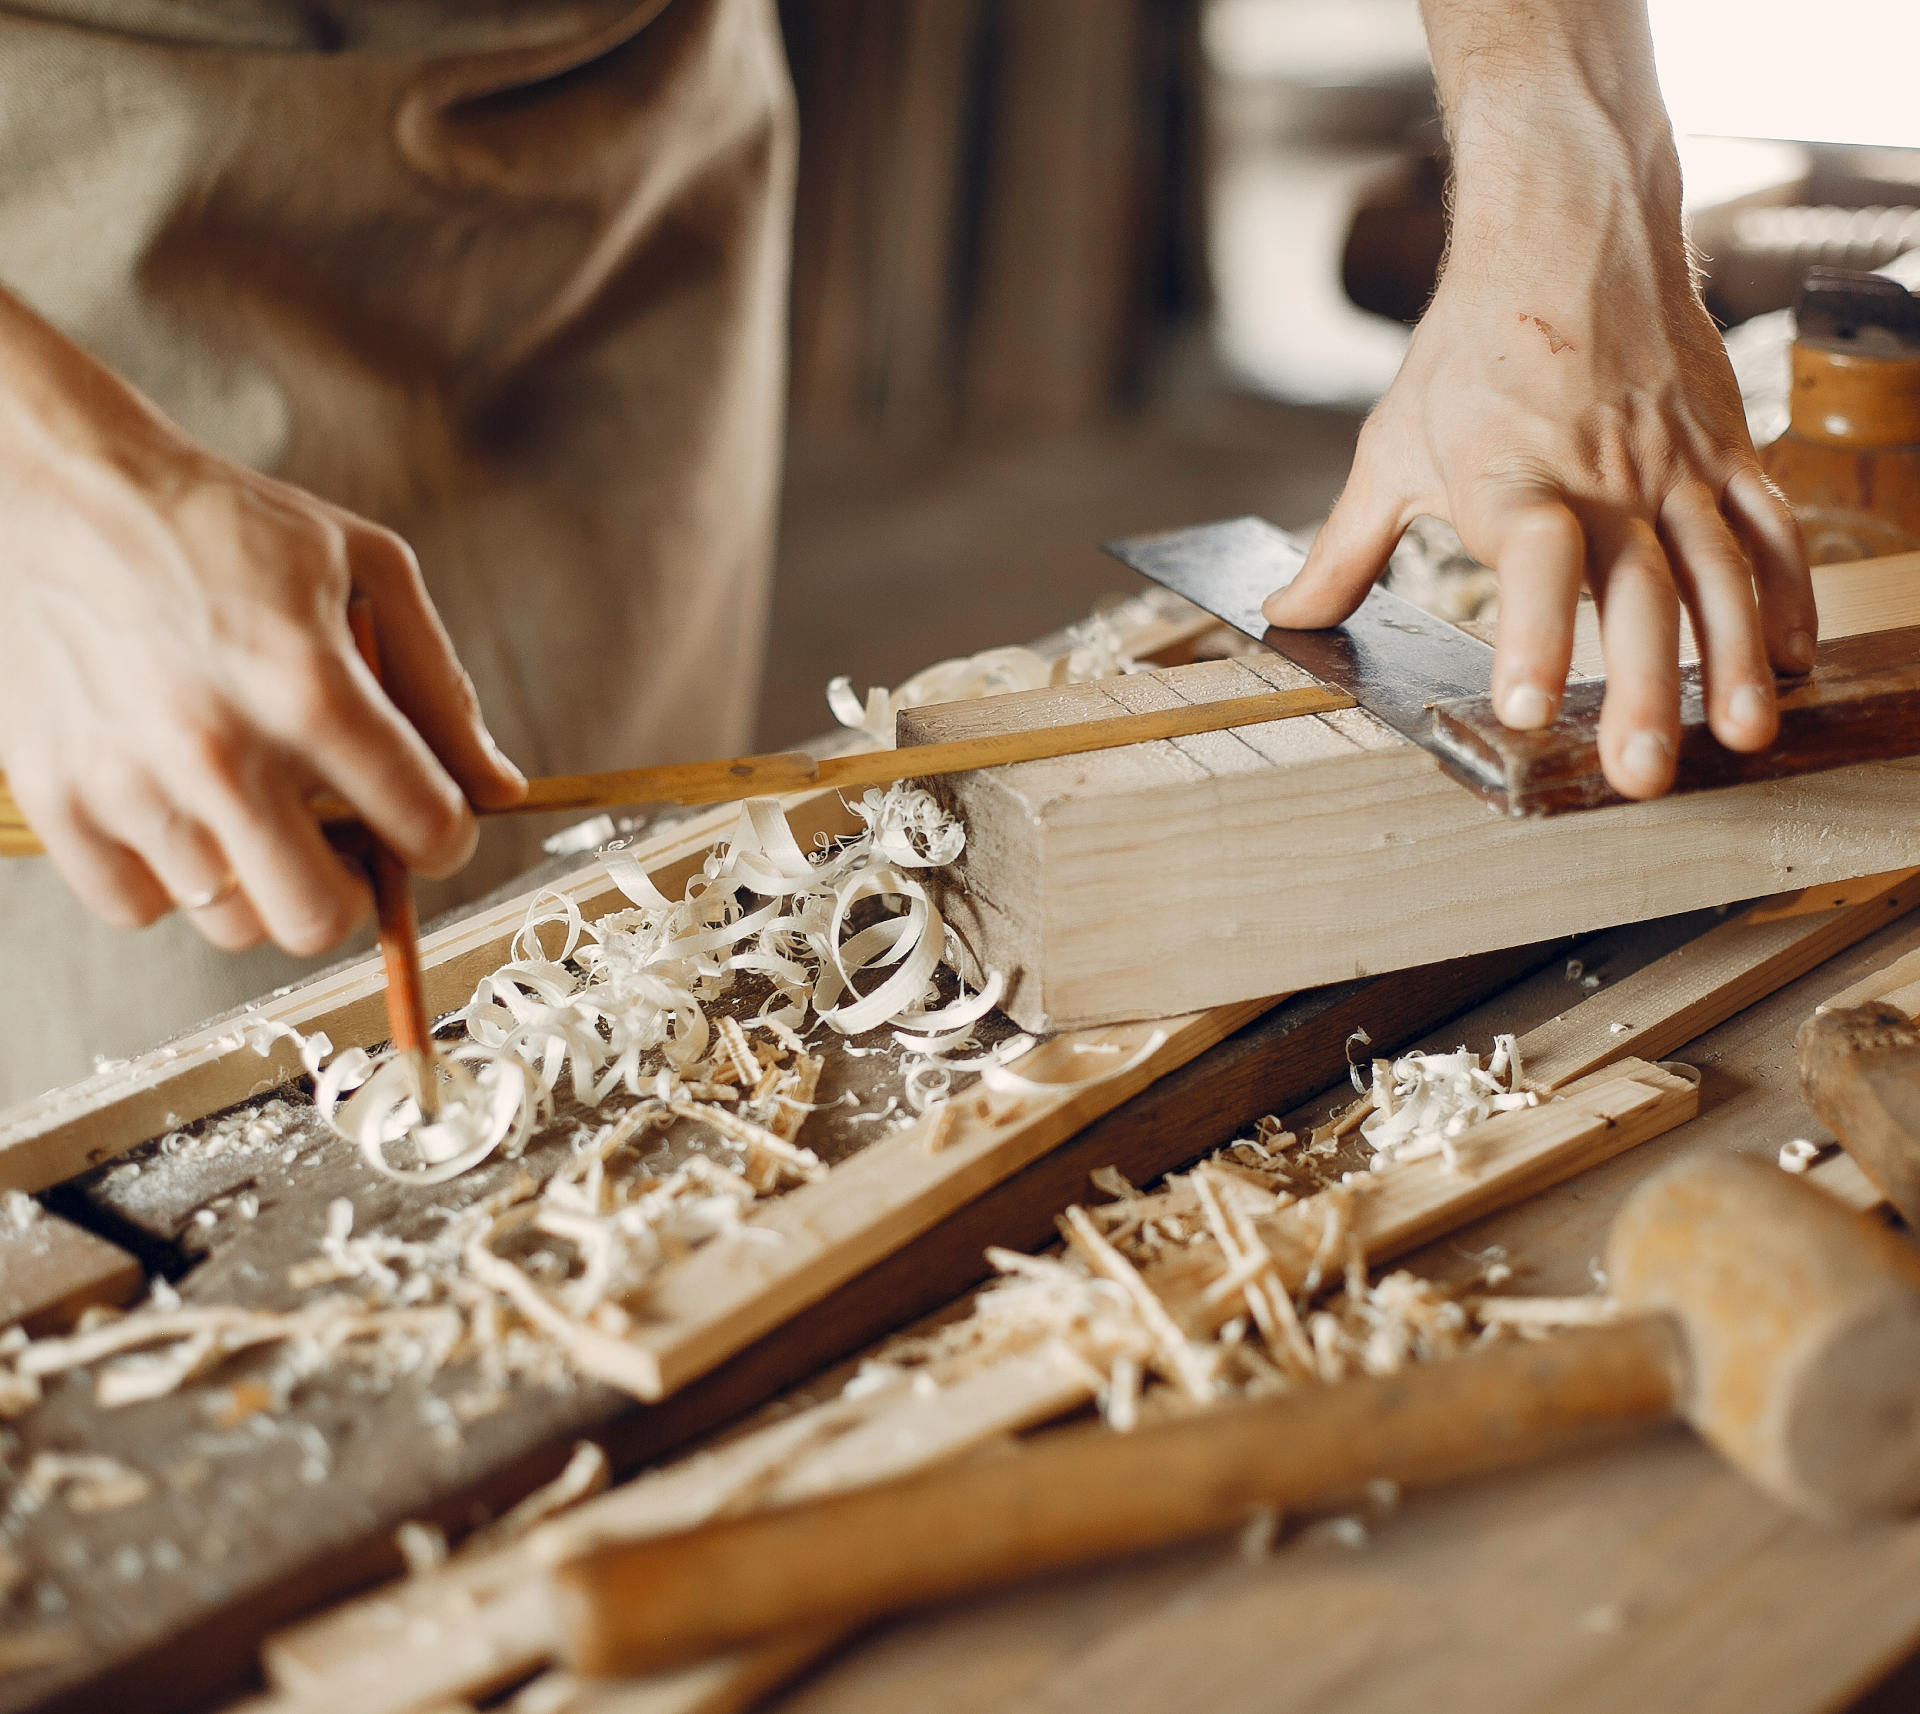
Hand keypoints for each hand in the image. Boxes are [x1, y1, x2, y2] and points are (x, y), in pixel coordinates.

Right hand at [0, 290, 526, 953]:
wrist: (56, 486)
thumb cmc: (224, 525)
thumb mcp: (368, 569)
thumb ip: (442, 688)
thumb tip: (500, 791)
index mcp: (309, 687)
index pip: (423, 830)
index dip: (446, 836)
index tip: (430, 821)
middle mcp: (218, 750)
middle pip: (319, 918)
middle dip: (353, 890)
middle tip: (343, 838)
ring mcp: (127, 783)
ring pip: (232, 922)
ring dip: (260, 880)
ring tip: (254, 805)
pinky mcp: (54, 798)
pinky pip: (137, 907)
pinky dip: (170, 878)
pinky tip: (183, 810)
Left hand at [1264, 0, 1815, 802]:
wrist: (1567, 233)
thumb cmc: (1470, 348)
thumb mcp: (1391, 447)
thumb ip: (1343, 550)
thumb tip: (1283, 617)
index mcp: (1511, 475)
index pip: (1530, 560)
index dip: (1532, 633)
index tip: (1525, 705)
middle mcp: (1603, 475)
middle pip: (1637, 588)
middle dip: (1647, 687)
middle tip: (1642, 773)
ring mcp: (1673, 464)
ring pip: (1719, 568)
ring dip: (1736, 658)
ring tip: (1743, 734)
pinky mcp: (1725, 449)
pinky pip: (1770, 527)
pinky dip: (1788, 594)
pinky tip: (1793, 660)